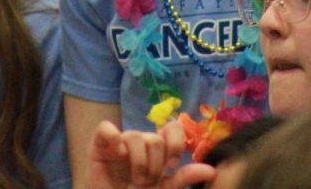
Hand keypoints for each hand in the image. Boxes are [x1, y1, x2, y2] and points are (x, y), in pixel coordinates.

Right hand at [87, 120, 216, 188]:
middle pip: (155, 138)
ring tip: (134, 180)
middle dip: (155, 165)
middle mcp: (140, 141)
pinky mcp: (98, 145)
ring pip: (136, 136)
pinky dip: (113, 137)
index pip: (173, 128)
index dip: (175, 143)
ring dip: (139, 163)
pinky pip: (106, 129)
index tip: (171, 165)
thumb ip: (184, 177)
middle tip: (147, 182)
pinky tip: (118, 154)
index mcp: (157, 148)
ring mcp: (119, 142)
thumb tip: (212, 170)